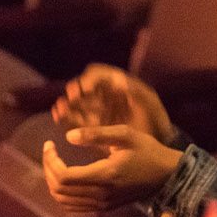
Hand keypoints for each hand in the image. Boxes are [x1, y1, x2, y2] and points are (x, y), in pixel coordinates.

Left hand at [42, 125, 183, 210]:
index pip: (64, 176)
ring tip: (54, 164)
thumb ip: (95, 134)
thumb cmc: (148, 151)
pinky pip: (74, 206)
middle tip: (49, 152)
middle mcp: (102, 194)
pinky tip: (66, 177)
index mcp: (105, 175)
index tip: (49, 144)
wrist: (167, 175)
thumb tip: (68, 136)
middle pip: (59, 190)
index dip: (50, 161)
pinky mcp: (105, 207)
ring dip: (53, 182)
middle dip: (48, 169)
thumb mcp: (125, 134)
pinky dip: (63, 194)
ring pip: (63, 201)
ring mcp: (103, 204)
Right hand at [52, 64, 176, 143]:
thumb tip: (119, 81)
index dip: (90, 80)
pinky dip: (66, 117)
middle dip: (76, 92)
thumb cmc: (156, 120)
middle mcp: (103, 94)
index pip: (97, 74)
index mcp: (116, 84)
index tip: (87, 89)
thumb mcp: (151, 104)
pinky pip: (76, 119)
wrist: (158, 142)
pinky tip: (59, 117)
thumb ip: (137, 92)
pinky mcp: (93, 126)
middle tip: (72, 98)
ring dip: (67, 104)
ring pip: (77, 103)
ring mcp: (97, 109)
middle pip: (83, 88)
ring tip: (60, 108)